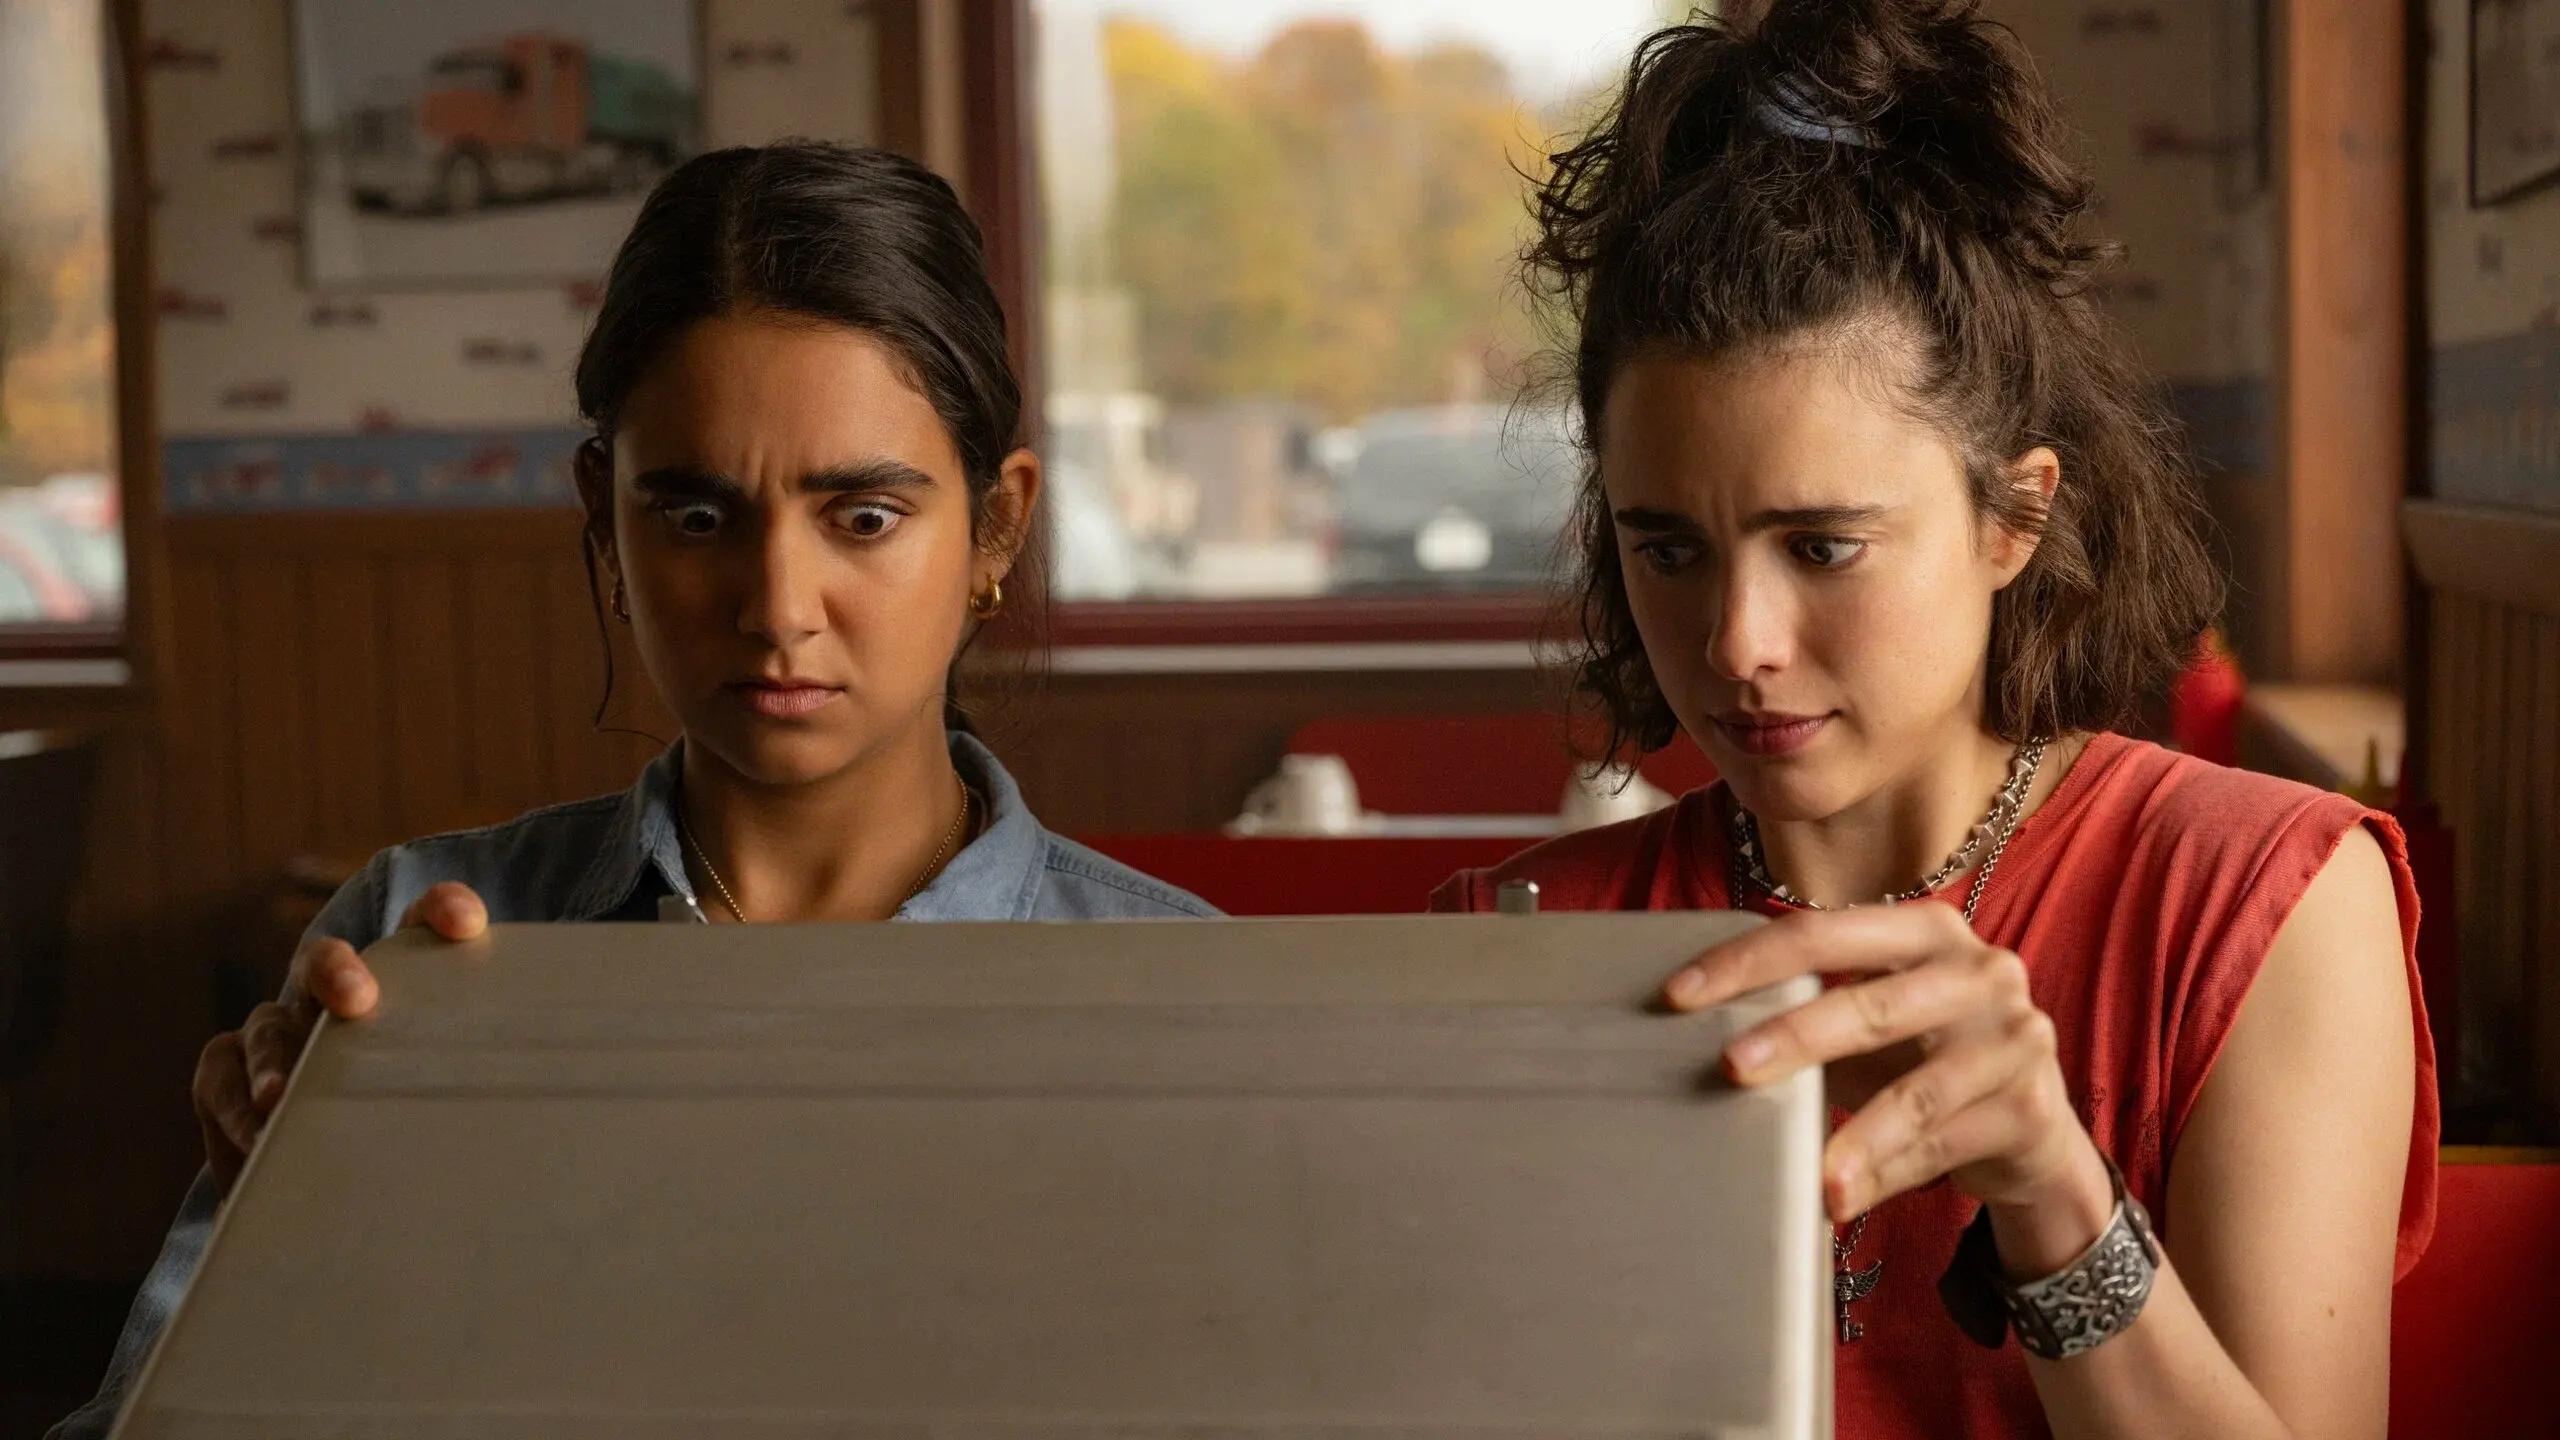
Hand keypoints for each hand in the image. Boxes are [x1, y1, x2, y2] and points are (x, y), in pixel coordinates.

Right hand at [192, 883, 486, 1192]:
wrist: (348, 1177)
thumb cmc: (421, 1121)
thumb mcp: (454, 1095)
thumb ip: (478, 1080)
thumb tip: (546, 1101)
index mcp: (399, 981)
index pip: (422, 925)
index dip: (440, 911)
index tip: (466, 924)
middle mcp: (331, 994)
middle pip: (327, 961)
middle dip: (336, 969)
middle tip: (357, 999)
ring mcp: (276, 1031)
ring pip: (266, 1026)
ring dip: (274, 1059)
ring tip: (281, 1099)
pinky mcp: (226, 1073)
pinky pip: (218, 1079)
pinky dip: (233, 1112)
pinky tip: (256, 1149)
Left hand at [1664, 904, 2114, 1274]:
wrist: (2031, 1124)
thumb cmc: (1925, 1056)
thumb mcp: (1876, 1016)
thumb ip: (1811, 1008)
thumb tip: (1698, 1031)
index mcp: (1925, 930)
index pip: (1822, 935)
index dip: (1748, 963)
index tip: (1680, 997)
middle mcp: (1980, 972)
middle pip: (1873, 1005)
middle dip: (1796, 1036)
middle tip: (1733, 1067)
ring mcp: (2014, 1039)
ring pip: (1916, 1092)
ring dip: (1853, 1136)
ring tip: (1806, 1171)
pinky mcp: (2028, 1109)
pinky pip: (1941, 1147)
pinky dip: (1885, 1177)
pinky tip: (1840, 1199)